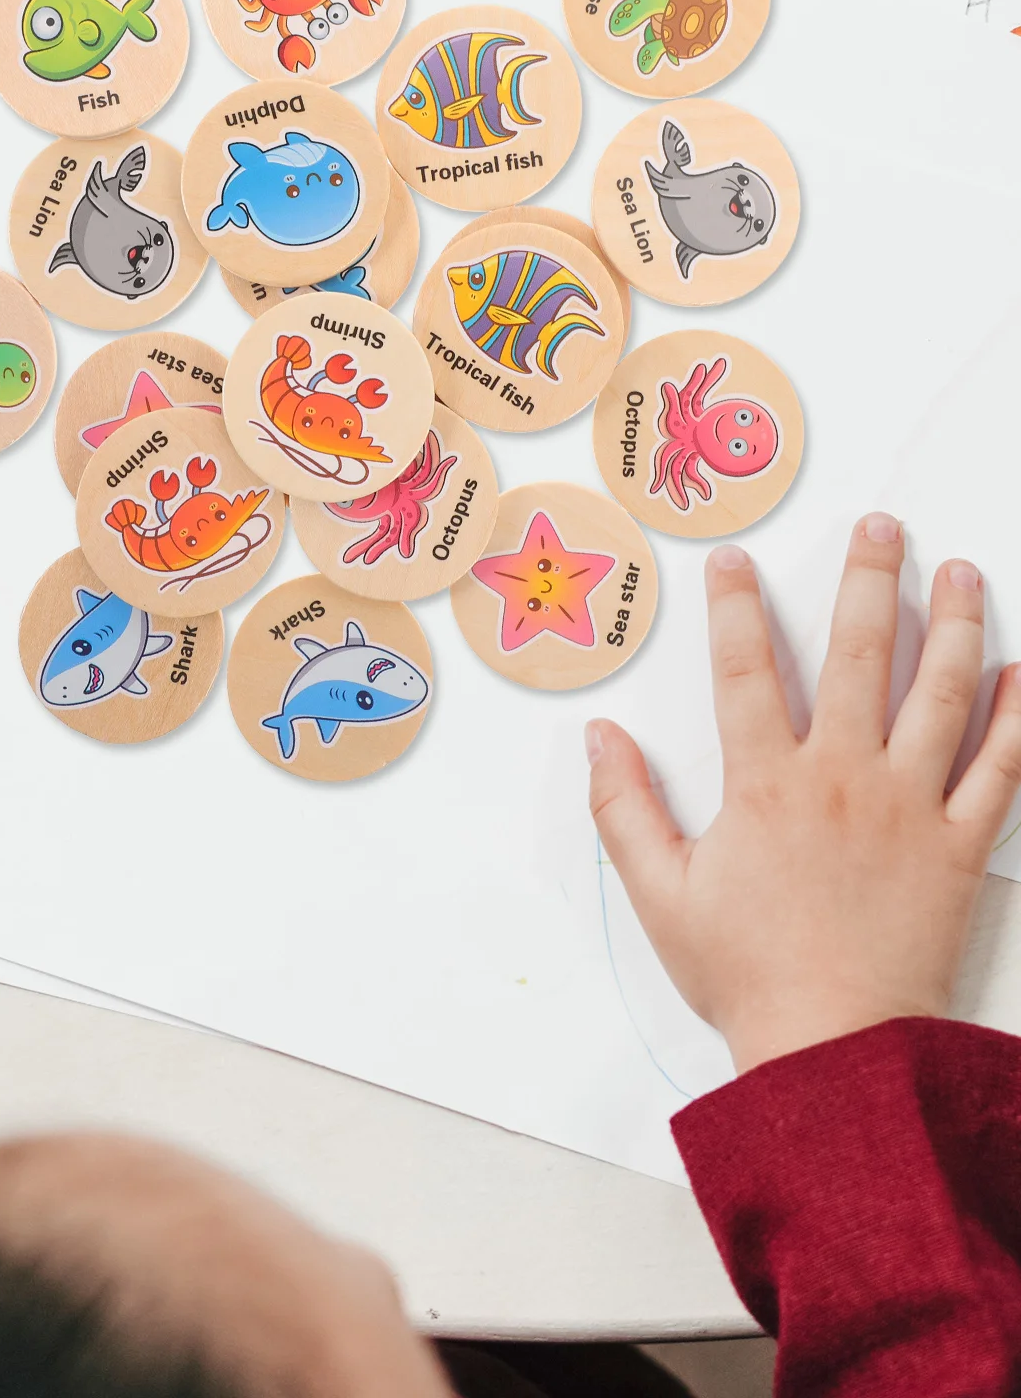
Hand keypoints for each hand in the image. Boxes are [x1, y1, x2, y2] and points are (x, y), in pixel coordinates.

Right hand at [588, 514, 1020, 1072]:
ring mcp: (910, 808)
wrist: (834, 1048)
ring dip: (955, 626)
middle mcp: (842, 778)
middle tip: (882, 528)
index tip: (735, 560)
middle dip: (869, 582)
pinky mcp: (960, 847)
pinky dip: (1016, 718)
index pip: (743, 671)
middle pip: (858, 657)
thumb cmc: (744, 973)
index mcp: (765, 785)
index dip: (735, 608)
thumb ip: (622, 807)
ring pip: (941, 696)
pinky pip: (1000, 769)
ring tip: (966, 573)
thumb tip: (598, 737)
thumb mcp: (659, 893)